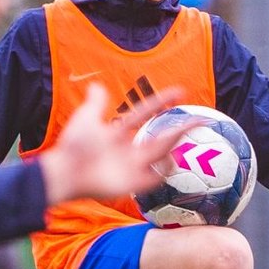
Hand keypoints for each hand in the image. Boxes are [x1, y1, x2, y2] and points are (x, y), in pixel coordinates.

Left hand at [38, 84, 188, 203]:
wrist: (65, 173)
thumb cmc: (73, 147)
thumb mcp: (85, 118)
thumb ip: (95, 103)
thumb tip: (97, 85)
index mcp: (119, 132)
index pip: (145, 113)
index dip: (162, 101)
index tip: (180, 90)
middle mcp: (129, 149)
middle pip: (162, 137)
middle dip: (183, 128)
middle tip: (203, 119)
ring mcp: (132, 167)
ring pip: (162, 155)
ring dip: (175, 145)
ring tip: (186, 133)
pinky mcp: (132, 183)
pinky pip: (155, 179)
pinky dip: (165, 172)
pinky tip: (171, 161)